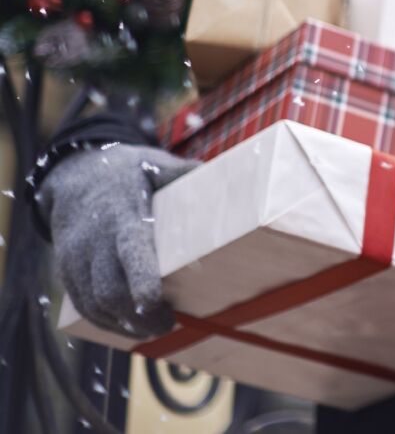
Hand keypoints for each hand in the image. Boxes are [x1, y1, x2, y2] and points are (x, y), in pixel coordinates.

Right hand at [37, 143, 197, 337]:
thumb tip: (226, 174)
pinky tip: (129, 327)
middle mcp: (95, 240)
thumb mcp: (154, 164)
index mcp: (122, 214)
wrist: (73, 177)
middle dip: (138, 314)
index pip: (130, 250)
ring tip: (153, 330)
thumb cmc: (125, 172)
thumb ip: (184, 173)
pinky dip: (105, 322)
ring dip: (123, 324)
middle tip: (167, 324)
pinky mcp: (67, 271)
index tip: (154, 302)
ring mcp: (77, 258)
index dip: (141, 279)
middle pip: (109, 288)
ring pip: (95, 303)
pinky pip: (82, 305)